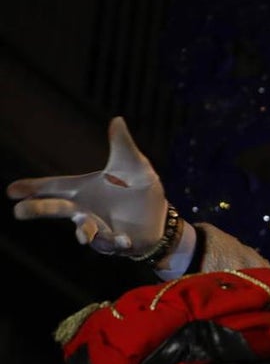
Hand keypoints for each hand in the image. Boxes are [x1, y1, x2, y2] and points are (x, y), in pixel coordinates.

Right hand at [7, 117, 169, 255]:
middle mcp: (86, 209)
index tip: (11, 190)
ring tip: (83, 236)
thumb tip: (117, 120)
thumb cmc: (140, 188)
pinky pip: (112, 244)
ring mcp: (98, 228)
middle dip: (38, 209)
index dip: (34, 187)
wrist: (160, 217)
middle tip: (18, 210)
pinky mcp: (115, 242)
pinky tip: (124, 240)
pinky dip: (117, 242)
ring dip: (83, 231)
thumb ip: (123, 146)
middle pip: (57, 208)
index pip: (55, 187)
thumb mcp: (135, 165)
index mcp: (85, 189)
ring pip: (84, 230)